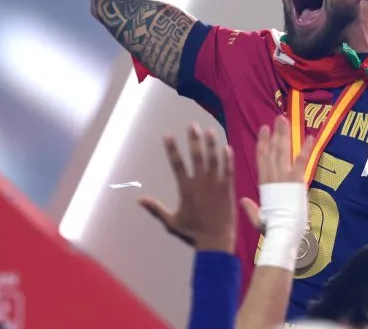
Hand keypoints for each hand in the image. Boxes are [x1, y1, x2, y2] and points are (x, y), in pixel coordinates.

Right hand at [139, 124, 235, 252]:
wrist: (215, 241)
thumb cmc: (193, 232)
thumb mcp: (171, 222)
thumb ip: (156, 209)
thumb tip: (139, 200)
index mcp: (186, 189)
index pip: (176, 164)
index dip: (172, 149)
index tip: (167, 135)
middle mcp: (200, 184)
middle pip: (196, 157)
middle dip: (194, 140)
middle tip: (192, 125)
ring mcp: (215, 185)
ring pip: (214, 159)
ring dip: (211, 144)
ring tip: (210, 130)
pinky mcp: (228, 189)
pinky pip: (228, 170)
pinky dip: (227, 158)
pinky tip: (226, 147)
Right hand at [240, 115, 313, 230]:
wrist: (282, 233)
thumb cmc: (272, 229)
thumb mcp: (258, 219)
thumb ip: (251, 208)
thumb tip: (242, 200)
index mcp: (263, 184)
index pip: (261, 159)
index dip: (262, 143)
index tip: (263, 130)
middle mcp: (272, 177)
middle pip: (272, 151)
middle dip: (274, 134)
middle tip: (277, 120)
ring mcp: (283, 177)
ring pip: (283, 151)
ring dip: (284, 135)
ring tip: (285, 120)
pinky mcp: (296, 180)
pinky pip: (301, 161)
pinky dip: (306, 148)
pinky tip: (310, 137)